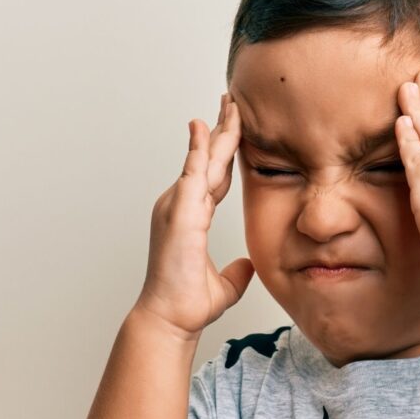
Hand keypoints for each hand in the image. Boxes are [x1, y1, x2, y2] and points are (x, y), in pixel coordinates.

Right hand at [135, 93, 255, 340]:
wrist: (171, 317)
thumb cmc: (187, 303)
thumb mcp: (223, 285)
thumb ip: (237, 272)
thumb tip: (248, 266)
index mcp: (191, 217)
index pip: (213, 176)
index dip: (223, 153)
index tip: (232, 130)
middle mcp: (181, 206)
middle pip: (207, 159)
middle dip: (221, 130)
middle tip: (232, 102)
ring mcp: (177, 206)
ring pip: (202, 159)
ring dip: (216, 131)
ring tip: (230, 104)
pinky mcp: (180, 212)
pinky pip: (192, 172)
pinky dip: (200, 148)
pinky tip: (206, 127)